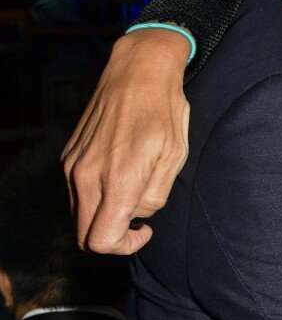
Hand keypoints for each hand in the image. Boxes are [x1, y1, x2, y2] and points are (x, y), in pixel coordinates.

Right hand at [62, 29, 191, 253]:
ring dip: (103, 216)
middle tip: (137, 219)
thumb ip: (155, 196)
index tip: (144, 229)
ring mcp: (72, 165)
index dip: (125, 246)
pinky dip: (95, 197)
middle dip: (112, 237)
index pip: (101, 241)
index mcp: (117, 179)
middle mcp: (86, 175)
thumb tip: (137, 215)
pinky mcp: (68, 156)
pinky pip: (76, 193)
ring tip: (132, 191)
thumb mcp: (174, 158)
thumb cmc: (163, 113)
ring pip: (78, 215)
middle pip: (84, 236)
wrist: (136, 73)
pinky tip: (118, 175)